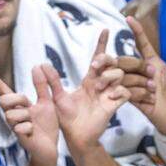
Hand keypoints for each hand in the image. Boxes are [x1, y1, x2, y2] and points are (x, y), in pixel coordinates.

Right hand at [0, 64, 59, 165]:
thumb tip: (36, 66)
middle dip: (17, 98)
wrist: (50, 148)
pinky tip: (33, 133)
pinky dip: (30, 129)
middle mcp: (13, 114)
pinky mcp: (19, 138)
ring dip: (26, 116)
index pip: (3, 90)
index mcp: (19, 105)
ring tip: (33, 124)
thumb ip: (42, 86)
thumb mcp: (47, 102)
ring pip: (10, 114)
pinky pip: (20, 128)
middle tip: (29, 105)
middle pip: (3, 100)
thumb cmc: (47, 126)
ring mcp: (14, 126)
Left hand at [51, 29, 130, 150]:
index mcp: (89, 80)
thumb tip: (40, 65)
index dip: (102, 44)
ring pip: (119, 75)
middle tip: (96, 66)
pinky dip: (119, 91)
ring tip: (99, 87)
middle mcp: (101, 85)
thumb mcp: (57, 97)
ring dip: (110, 76)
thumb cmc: (66, 117)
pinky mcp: (114, 105)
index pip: (98, 58)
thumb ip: (51, 82)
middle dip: (106, 59)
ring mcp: (109, 94)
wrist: (75, 135)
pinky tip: (110, 97)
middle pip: (112, 63)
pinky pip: (125, 92)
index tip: (106, 29)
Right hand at [118, 17, 165, 135]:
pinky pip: (126, 91)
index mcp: (154, 64)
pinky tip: (149, 101)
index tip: (129, 17)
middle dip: (137, 66)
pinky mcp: (133, 99)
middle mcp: (142, 73)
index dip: (136, 31)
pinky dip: (138, 95)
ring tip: (154, 92)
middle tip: (154, 79)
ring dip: (140, 83)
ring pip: (125, 76)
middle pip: (127, 60)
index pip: (142, 44)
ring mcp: (136, 85)